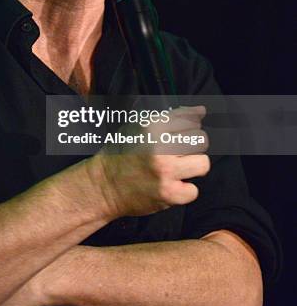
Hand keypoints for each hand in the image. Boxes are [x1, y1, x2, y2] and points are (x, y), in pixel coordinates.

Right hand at [89, 105, 209, 217]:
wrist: (103, 186)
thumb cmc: (121, 154)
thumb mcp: (138, 127)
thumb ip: (170, 117)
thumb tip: (201, 111)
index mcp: (152, 127)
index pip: (190, 119)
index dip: (190, 126)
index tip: (185, 133)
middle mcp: (160, 147)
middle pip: (201, 140)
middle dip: (193, 146)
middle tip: (180, 153)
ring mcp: (165, 171)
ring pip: (203, 163)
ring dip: (193, 166)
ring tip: (179, 168)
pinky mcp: (168, 194)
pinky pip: (194, 191)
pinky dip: (184, 190)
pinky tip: (172, 185)